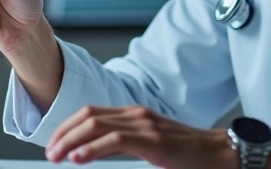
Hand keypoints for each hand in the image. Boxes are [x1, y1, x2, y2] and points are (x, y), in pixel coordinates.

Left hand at [45, 106, 238, 168]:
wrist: (221, 154)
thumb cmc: (189, 154)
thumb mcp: (150, 145)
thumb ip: (125, 144)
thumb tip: (94, 152)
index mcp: (135, 114)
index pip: (90, 112)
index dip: (67, 126)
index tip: (54, 144)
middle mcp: (137, 114)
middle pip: (88, 115)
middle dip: (62, 132)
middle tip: (48, 152)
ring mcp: (145, 125)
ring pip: (96, 124)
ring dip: (70, 139)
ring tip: (56, 155)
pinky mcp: (153, 141)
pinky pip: (115, 140)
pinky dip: (92, 148)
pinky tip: (78, 157)